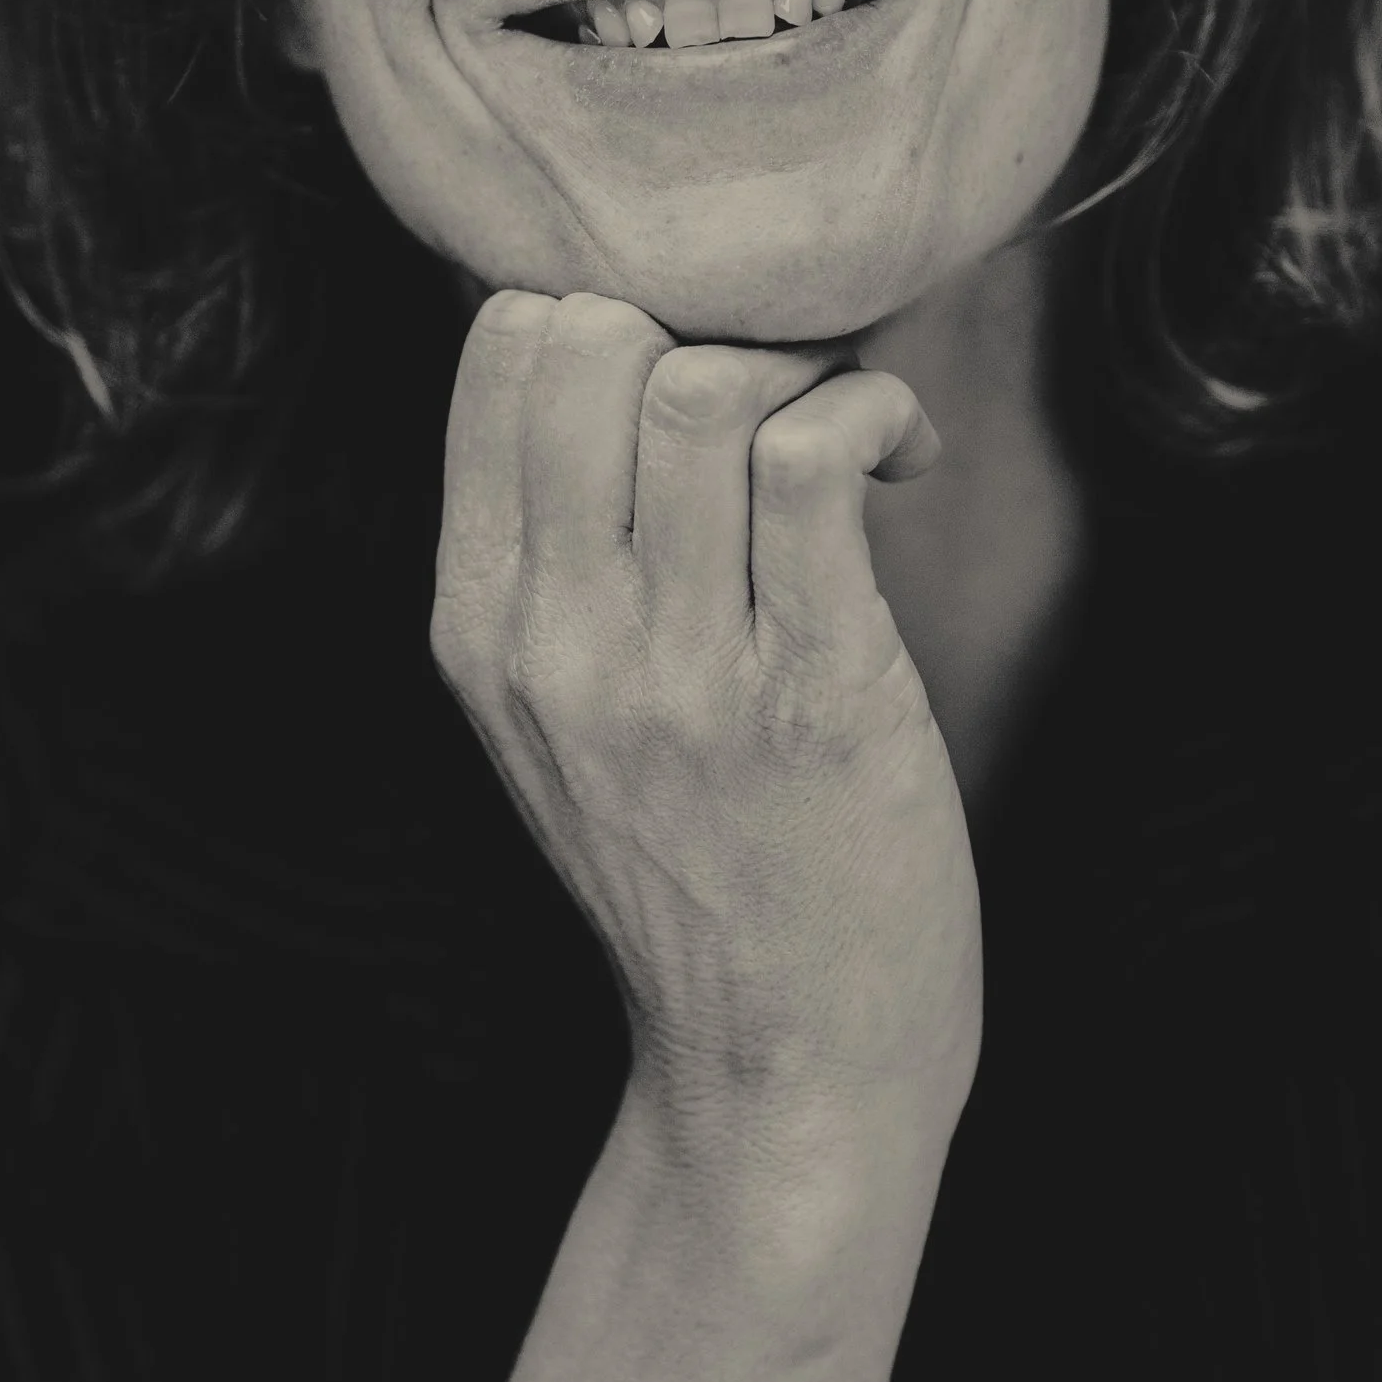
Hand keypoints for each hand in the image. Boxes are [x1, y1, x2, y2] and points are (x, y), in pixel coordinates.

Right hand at [430, 290, 982, 1142]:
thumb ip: (557, 557)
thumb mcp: (556, 719)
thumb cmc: (699, 874)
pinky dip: (872, 417)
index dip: (618, 314)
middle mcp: (556, 641)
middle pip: (588, 341)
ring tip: (853, 438)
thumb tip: (614, 350)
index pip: (499, 353)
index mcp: (479, 627)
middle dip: (710, 322)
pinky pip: (813, 463)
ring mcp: (676, 673)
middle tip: (786, 397)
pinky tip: (902, 463)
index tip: (696, 380)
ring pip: (700, 390)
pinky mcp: (809, 696)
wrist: (781, 1067)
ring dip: (806, 369)